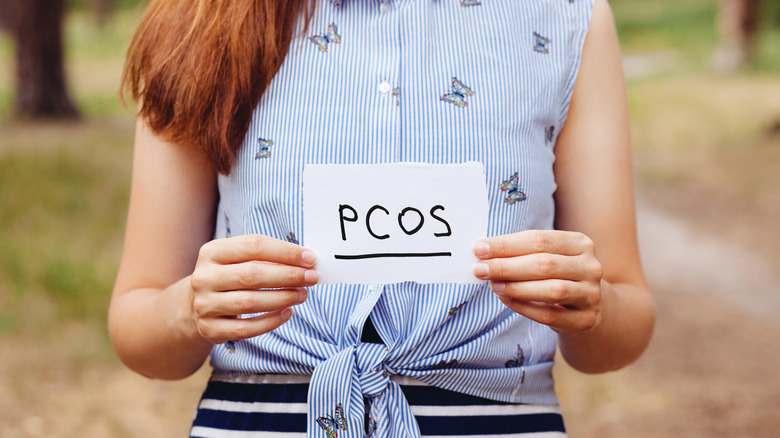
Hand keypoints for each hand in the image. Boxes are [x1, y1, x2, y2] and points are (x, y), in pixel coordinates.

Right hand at [189, 234, 317, 343]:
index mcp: (212, 252)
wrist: (195, 304)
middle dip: (288, 276)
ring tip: (303, 294)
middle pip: (252, 275)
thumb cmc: (229, 276)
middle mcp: (204, 277)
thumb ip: (267, 257)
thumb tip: (306, 261)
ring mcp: (204, 305)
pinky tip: (287, 313)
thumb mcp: (238, 259)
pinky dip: (271, 321)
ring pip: (250, 303)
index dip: (285, 252)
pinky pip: (245, 329)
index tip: (310, 258)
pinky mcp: (210, 329)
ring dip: (283, 298)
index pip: (253, 245)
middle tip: (312, 278)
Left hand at [473, 230, 602, 336]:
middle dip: (507, 266)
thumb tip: (482, 251)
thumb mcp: (548, 256)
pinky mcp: (585, 320)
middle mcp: (590, 267)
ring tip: (493, 285)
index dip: (507, 244)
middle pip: (545, 264)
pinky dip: (524, 307)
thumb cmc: (558, 274)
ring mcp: (591, 295)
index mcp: (580, 243)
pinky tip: (506, 299)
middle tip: (479, 269)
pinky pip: (550, 315)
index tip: (479, 248)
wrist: (588, 306)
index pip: (539, 240)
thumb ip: (521, 251)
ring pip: (552, 290)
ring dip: (517, 287)